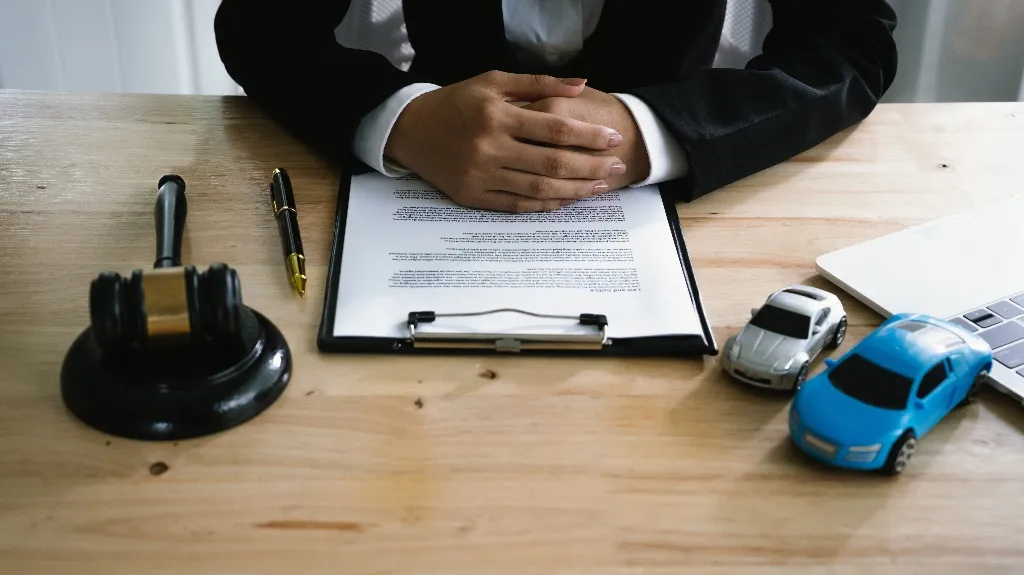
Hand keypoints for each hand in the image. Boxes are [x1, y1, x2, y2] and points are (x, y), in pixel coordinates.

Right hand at [384, 71, 626, 211]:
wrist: (409, 130)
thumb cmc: (456, 102)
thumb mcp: (493, 82)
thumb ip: (539, 84)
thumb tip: (581, 87)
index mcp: (497, 116)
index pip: (556, 130)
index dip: (589, 136)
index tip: (614, 140)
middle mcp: (489, 148)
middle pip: (553, 163)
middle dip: (591, 166)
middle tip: (617, 167)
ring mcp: (481, 176)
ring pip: (539, 189)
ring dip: (576, 190)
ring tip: (601, 186)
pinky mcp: (472, 197)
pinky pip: (517, 205)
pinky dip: (546, 205)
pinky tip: (568, 199)